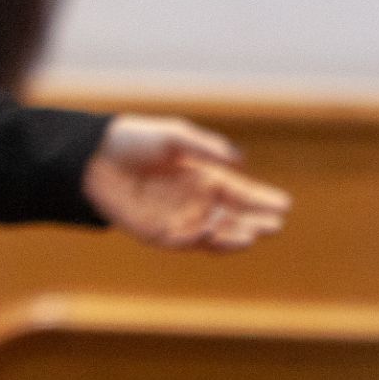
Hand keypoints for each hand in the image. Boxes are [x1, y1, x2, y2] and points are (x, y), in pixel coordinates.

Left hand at [82, 115, 291, 251]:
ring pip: (212, 235)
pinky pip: (182, 242)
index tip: (285, 205)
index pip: (240, 193)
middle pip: (232, 217)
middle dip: (254, 222)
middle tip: (275, 225)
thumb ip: (206, 148)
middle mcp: (194, 202)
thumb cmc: (135, 141)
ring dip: (233, 236)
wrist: (93, 156)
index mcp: (204, 177)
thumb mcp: (174, 138)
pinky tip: (213, 233)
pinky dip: (198, 240)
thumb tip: (240, 160)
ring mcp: (176, 219)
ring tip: (253, 235)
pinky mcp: (154, 233)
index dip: (262, 200)